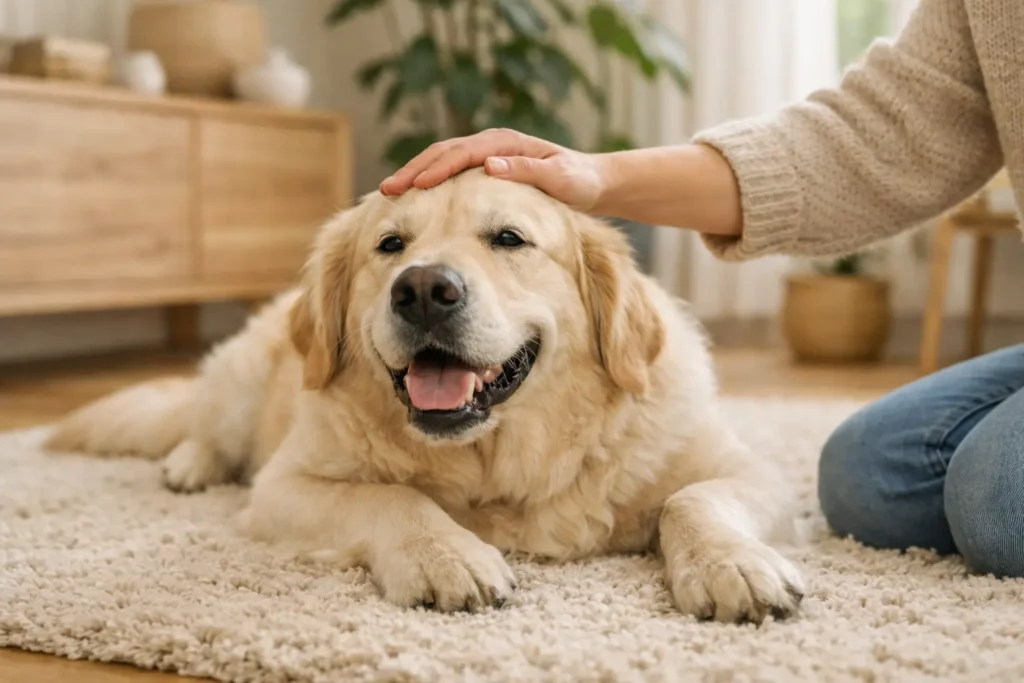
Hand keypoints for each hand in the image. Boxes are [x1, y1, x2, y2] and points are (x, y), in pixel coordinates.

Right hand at [379, 128, 606, 211]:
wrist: (591, 181)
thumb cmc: (578, 182)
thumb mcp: (559, 178)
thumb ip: (527, 170)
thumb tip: (489, 165)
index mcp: (505, 144)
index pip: (463, 153)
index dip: (437, 169)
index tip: (416, 185)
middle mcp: (491, 145)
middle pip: (443, 153)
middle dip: (413, 170)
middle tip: (387, 189)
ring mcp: (485, 155)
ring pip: (441, 161)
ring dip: (414, 174)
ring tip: (388, 192)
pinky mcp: (484, 169)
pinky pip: (449, 173)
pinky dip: (427, 181)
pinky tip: (411, 197)